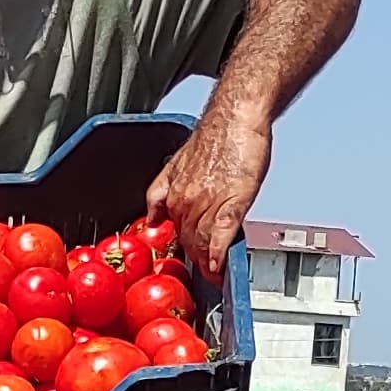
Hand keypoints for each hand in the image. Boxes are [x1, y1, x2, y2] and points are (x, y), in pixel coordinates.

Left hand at [145, 106, 270, 281]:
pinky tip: (218, 267)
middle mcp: (185, 200)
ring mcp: (208, 203)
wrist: (236, 117)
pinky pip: (220, 235)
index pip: (173, 232)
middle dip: (195, 259)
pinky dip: (218, 255)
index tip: (188, 261)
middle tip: (203, 271)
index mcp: (172, 193)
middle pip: (187, 242)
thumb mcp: (176, 165)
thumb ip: (162, 193)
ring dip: (206, 261)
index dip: (182, 249)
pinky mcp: (232, 202)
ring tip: (212, 273)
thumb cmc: (215, 137)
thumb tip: (154, 218)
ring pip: (201, 242)